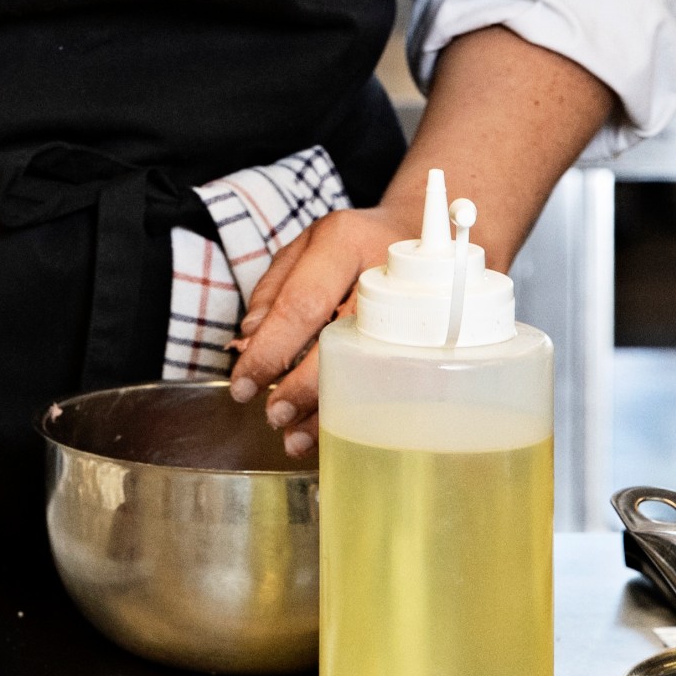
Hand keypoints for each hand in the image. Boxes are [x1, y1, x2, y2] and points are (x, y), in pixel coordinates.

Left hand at [227, 202, 422, 459]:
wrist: (427, 238)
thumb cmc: (355, 245)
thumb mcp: (308, 246)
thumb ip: (274, 288)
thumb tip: (249, 340)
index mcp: (343, 242)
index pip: (301, 304)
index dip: (270, 350)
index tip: (244, 384)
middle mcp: (382, 274)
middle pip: (337, 340)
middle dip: (300, 387)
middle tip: (273, 414)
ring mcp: (416, 307)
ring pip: (368, 369)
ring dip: (328, 410)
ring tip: (297, 436)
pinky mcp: (431, 337)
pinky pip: (392, 381)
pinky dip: (359, 409)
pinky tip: (336, 428)